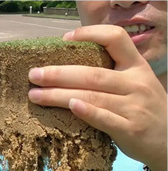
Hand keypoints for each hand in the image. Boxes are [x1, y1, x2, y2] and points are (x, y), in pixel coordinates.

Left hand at [28, 25, 166, 170]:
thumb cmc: (144, 110)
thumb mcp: (136, 85)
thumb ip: (111, 76)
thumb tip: (68, 71)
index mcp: (137, 67)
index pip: (116, 39)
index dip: (90, 34)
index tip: (64, 39)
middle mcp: (136, 83)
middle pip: (92, 73)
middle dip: (58, 73)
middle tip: (33, 75)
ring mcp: (134, 107)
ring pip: (92, 96)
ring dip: (59, 95)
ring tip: (35, 95)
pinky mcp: (130, 129)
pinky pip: (104, 118)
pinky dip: (86, 111)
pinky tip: (69, 106)